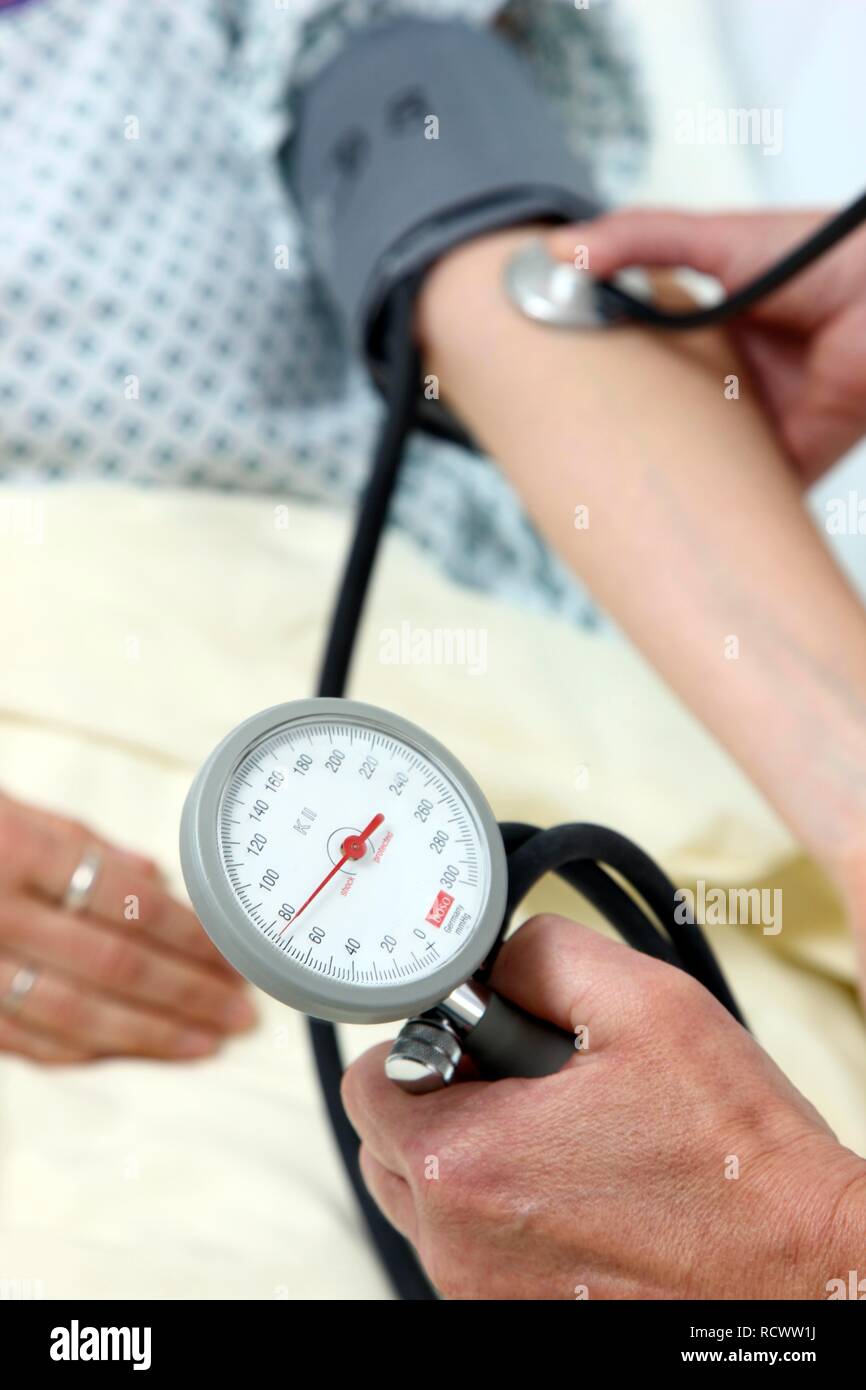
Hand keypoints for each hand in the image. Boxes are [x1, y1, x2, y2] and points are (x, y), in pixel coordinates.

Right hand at [0, 791, 255, 1063]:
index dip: (191, 937)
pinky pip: (26, 1043)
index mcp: (20, 850)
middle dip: (187, 994)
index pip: (129, 902)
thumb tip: (160, 884)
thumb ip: (87, 846)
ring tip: (207, 1042)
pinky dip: (85, 1053)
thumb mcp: (16, 810)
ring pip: (74, 1016)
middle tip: (243, 1013)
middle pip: (114, 966)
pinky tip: (134, 1054)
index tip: (236, 956)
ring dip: (150, 1036)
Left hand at [343, 915, 865, 1298]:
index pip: (371, 1081)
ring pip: (422, 1203)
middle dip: (439, 1097)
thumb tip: (490, 962)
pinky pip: (468, 1250)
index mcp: (464, 1161)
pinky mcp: (511, 1322)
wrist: (800, 1267)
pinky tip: (576, 1188)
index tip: (483, 1041)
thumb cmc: (733, 1148)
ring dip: (467, 1157)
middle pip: (386, 1143)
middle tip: (524, 1082)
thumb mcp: (641, 1000)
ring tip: (559, 1135)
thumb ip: (539, 954)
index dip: (426, 1041)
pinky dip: (499, 1212)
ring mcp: (480, 1294)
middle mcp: (455, 1244)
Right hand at [547, 209, 865, 485]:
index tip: (547, 386)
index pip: (638, 359)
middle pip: (659, 421)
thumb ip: (642, 238)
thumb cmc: (830, 260)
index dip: (597, 374)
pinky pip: (740, 500)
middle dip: (617, 438)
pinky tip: (668, 518)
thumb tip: (562, 251)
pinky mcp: (782, 467)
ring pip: (694, 465)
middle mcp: (729, 384)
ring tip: (595, 493)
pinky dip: (711, 514)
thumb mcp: (721, 238)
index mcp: (710, 331)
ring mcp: (755, 428)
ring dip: (659, 478)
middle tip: (559, 452)